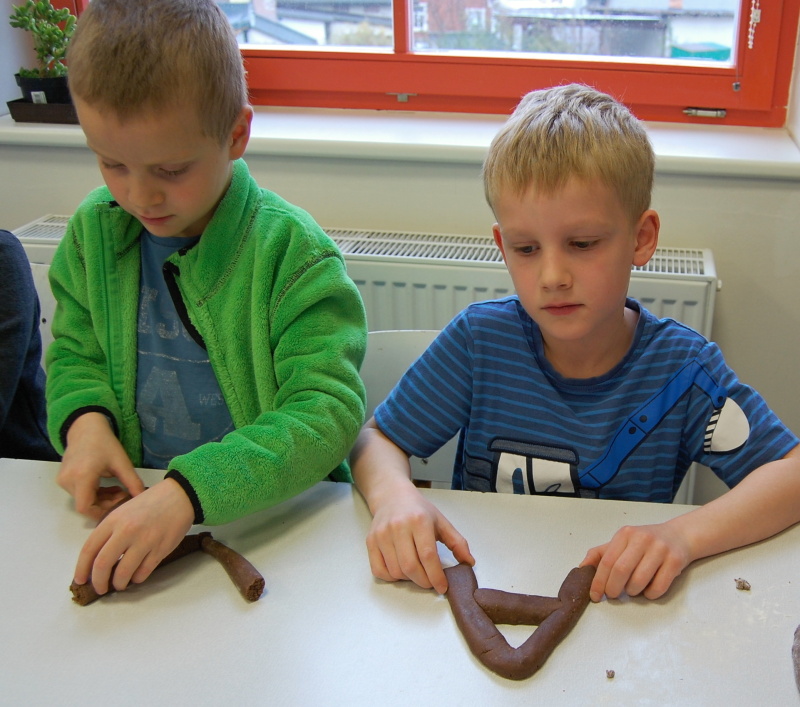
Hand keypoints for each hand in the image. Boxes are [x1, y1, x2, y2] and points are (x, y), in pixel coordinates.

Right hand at [56, 412, 145, 519]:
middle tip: (124, 496)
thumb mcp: (122, 463)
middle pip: (85, 504)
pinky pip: (79, 494)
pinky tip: (108, 487)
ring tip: (119, 490)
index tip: (120, 507)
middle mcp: (68, 480)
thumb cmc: (104, 443)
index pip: (85, 507)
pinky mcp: (63, 479)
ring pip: (83, 500)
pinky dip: (95, 494)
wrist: (86, 428)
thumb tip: (143, 498)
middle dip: (106, 505)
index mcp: (81, 476)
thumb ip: (133, 483)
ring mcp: (63, 480)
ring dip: (102, 499)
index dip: (102, 512)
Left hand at [73, 478, 194, 593]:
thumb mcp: (124, 511)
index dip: (81, 568)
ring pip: (124, 572)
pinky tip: (137, 576)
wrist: (179, 496)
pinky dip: (137, 578)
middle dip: (98, 582)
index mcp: (113, 520)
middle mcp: (126, 531)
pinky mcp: (161, 549)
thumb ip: (110, 532)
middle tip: (100, 588)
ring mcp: (145, 541)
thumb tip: (99, 558)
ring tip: (120, 584)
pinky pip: (143, 572)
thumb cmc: (150, 503)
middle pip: (103, 565)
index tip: (81, 579)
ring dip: (119, 584)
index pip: (89, 549)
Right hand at [366, 486, 473, 594]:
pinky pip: (379, 570)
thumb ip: (457, 542)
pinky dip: (392, 577)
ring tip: (417, 573)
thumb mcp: (441, 522)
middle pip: (410, 566)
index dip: (436, 576)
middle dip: (424, 581)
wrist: (392, 496)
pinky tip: (401, 571)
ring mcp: (382, 535)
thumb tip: (469, 562)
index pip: (428, 556)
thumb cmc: (418, 510)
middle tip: (430, 582)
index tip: (442, 587)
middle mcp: (398, 527)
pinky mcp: (371, 541)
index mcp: (419, 521)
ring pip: (396, 571)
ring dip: (409, 580)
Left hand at [580, 521, 690, 601]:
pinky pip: (658, 587)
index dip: (598, 581)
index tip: (594, 595)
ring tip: (632, 590)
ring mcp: (660, 549)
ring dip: (632, 592)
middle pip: (621, 570)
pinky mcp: (675, 561)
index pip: (607, 561)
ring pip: (639, 581)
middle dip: (613, 588)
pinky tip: (648, 590)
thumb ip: (601, 553)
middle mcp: (642, 539)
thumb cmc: (645, 542)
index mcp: (625, 534)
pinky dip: (650, 594)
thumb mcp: (622, 541)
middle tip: (612, 595)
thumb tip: (581, 568)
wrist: (680, 535)